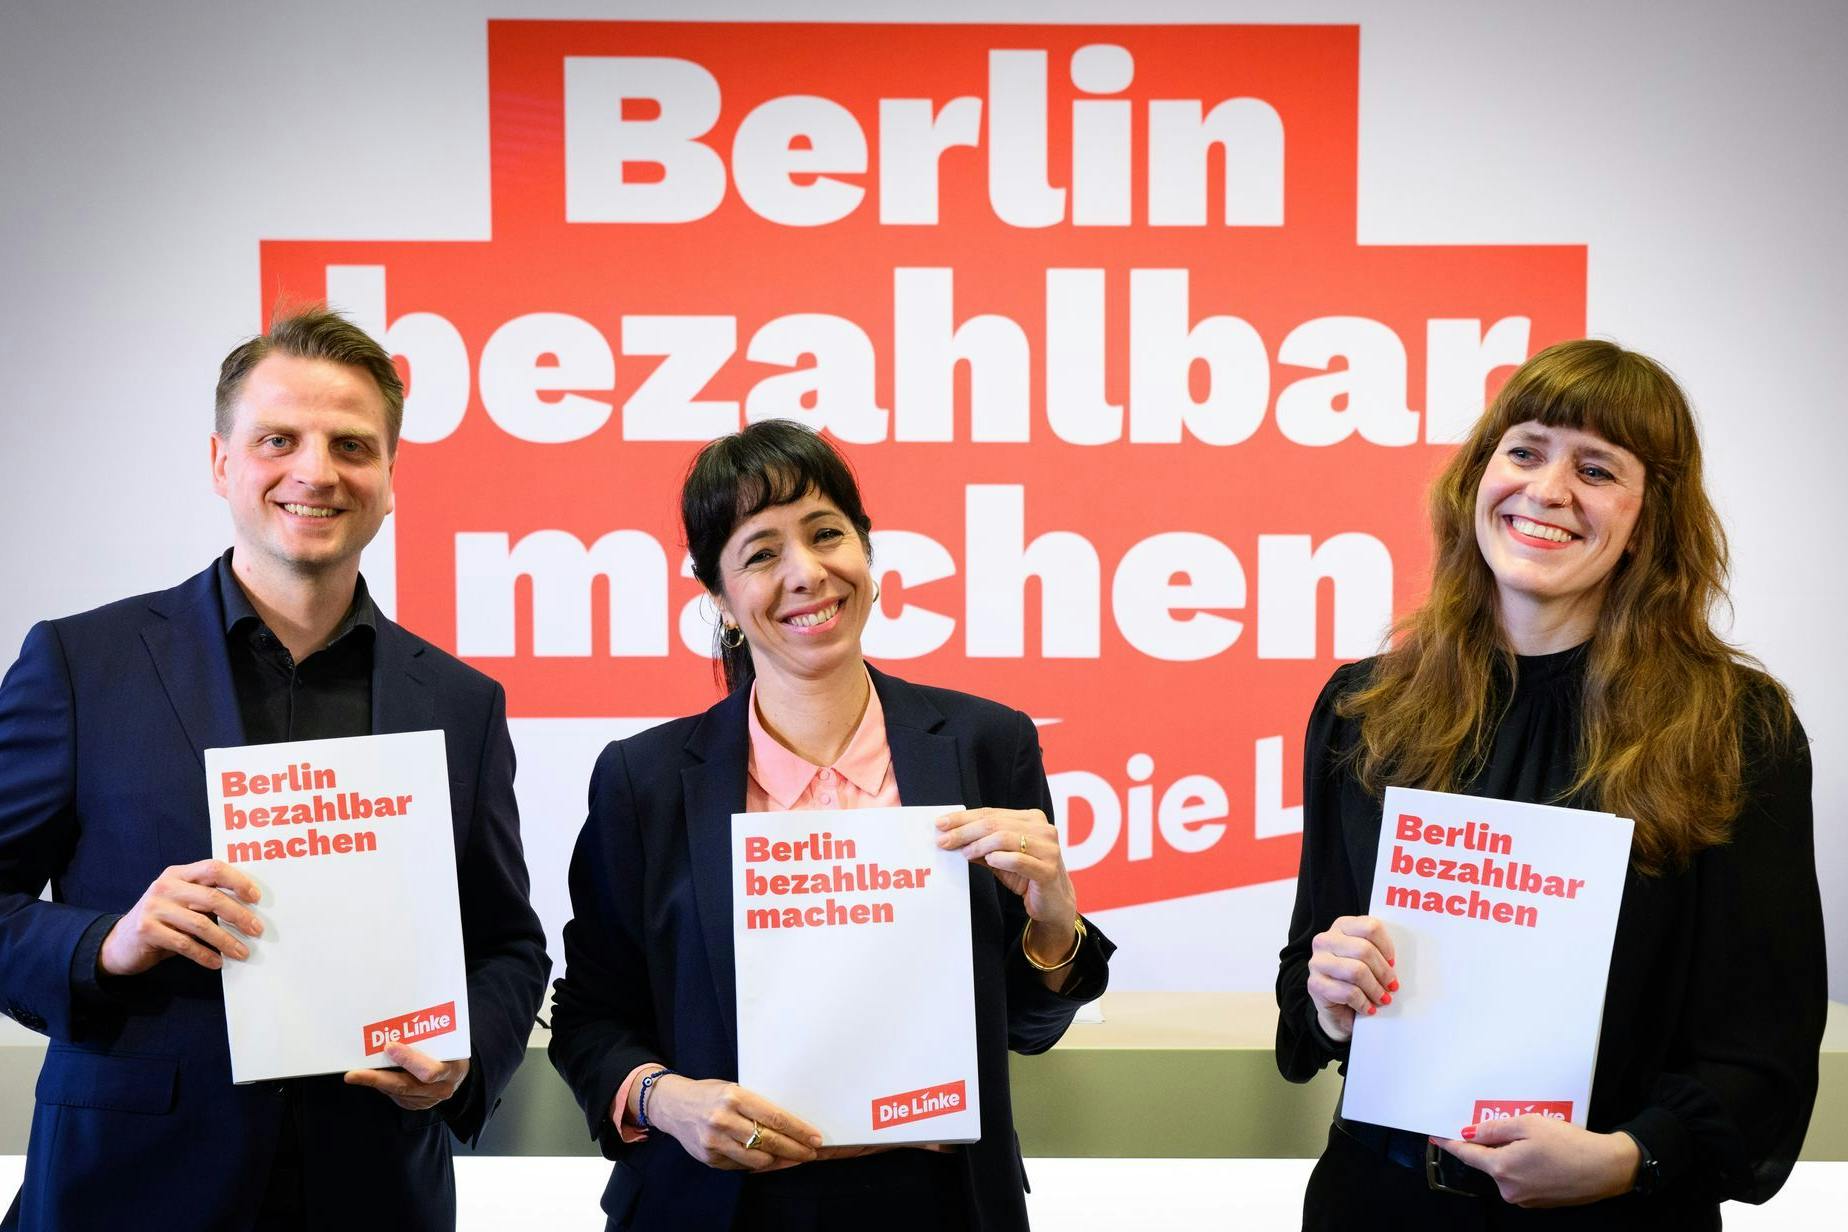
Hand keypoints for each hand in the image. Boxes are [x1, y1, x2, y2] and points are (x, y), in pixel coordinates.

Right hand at [99, 859, 263, 975]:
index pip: (213, 868)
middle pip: (212, 897)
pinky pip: (184, 944)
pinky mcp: (146, 930)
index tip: (256, 898)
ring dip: (226, 940)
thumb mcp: (181, 901)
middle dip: (239, 915)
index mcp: (178, 873)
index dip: (238, 881)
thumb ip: (206, 896)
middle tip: (257, 930)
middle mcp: (165, 886)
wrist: (119, 943)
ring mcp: (154, 908)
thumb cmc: (162, 920)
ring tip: (242, 952)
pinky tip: (217, 962)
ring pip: (201, 924)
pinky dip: (205, 954)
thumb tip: (249, 907)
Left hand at [344, 1043, 469, 1110]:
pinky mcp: (416, 1105)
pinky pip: (395, 1095)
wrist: (457, 1074)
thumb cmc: (450, 1052)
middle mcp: (441, 1089)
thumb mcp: (448, 1042)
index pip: (429, 1071)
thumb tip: (397, 1028)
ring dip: (376, 1082)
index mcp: (452, 1070)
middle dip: (378, 1078)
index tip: (390, 1046)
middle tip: (355, 1073)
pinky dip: (382, 1085)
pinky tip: (371, 1075)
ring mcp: (428, 1100)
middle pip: (405, 1086)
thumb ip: (429, 1039)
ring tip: (355, 1073)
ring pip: (396, 1092)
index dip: (408, 1059)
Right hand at [646, 1075, 822, 1171]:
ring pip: (758, 1160)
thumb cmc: (710, 1094)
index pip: (776, 1118)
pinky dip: (757, 1165)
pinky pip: (741, 1166)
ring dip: (780, 1161)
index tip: (815, 1138)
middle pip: (770, 1141)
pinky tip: (767, 1160)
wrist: (673, 1105)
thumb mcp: (734, 1089)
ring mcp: (715, 1141)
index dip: (799, 1131)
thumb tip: (790, 1126)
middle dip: (795, 1149)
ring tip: (792, 1158)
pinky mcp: (709, 1157)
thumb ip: (757, 1106)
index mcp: (735, 1096)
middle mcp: (724, 1119)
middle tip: (810, 1153)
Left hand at [935, 808, 1077, 943]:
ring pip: (1005, 838)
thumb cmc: (1026, 876)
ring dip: (979, 845)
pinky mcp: (1048, 870)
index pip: (991, 813)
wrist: (1053, 904)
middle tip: (944, 840)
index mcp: (1032, 819)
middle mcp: (1042, 830)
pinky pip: (1019, 860)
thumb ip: (980, 846)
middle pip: (995, 824)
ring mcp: (1048, 849)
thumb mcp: (1000, 858)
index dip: (964, 818)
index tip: (941, 823)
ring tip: (964, 853)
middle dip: (965, 831)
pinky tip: (989, 860)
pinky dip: (1000, 858)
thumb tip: (950, 837)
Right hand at [1305, 915, 1396, 1042]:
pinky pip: (1348, 992)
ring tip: (1382, 999)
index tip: (1393, 962)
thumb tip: (1397, 962)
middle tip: (1392, 986)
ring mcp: (1317, 962)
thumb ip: (1380, 953)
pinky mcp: (1315, 984)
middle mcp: (1325, 940)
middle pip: (1364, 950)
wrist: (1339, 1011)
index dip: (1386, 947)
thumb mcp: (1369, 961)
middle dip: (1383, 972)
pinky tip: (1368, 1008)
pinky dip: (1364, 1003)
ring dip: (1375, 989)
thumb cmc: (1359, 982)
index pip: (1370, 927)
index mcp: (1342, 927)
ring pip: (1356, 971)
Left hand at [1433, 1116, 1641, 1206]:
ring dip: (1511, 1153)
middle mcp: (1509, 1189)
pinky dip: (1524, 1164)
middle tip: (1509, 1125)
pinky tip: (1544, 1153)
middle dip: (1492, 1143)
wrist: (1607, 1169)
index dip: (1450, 1143)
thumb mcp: (1527, 1125)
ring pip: (1507, 1169)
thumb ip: (1494, 1130)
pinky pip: (1522, 1178)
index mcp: (1501, 1169)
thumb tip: (1470, 1133)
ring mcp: (1525, 1199)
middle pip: (1489, 1161)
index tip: (1436, 1136)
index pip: (1466, 1154)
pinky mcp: (1540, 1202)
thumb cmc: (1568, 1144)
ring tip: (1536, 1138)